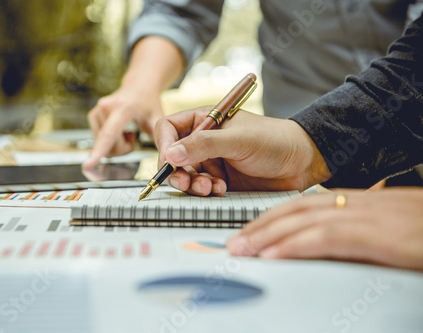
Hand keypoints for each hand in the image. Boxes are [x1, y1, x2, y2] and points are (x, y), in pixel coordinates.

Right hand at [84, 87, 162, 166]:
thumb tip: (166, 156)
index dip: (99, 150)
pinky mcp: (93, 115)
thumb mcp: (158, 119)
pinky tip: (120, 130)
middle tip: (133, 138)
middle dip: (123, 149)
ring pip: (102, 145)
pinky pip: (99, 141)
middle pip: (108, 146)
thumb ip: (162, 138)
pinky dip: (111, 141)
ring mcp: (97, 111)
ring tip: (127, 132)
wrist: (139, 87)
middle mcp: (105, 107)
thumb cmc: (148, 103)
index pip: (109, 133)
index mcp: (123, 108)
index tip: (88, 164)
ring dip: (117, 145)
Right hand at [155, 106, 330, 195]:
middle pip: (172, 156)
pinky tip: (220, 190)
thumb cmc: (274, 140)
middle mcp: (204, 141)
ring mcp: (211, 162)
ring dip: (191, 184)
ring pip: (184, 175)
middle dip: (176, 170)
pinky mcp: (219, 181)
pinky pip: (200, 189)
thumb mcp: (237, 139)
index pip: (169, 129)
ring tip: (207, 188)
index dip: (164, 144)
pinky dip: (204, 192)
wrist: (302, 163)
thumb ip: (203, 144)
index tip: (170, 160)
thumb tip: (170, 154)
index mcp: (204, 121)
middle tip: (186, 182)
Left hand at [226, 188, 422, 270]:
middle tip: (234, 241)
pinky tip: (274, 256)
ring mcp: (367, 216)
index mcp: (358, 202)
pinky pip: (326, 238)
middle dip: (261, 225)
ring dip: (268, 235)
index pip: (305, 204)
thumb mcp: (387, 230)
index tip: (251, 231)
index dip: (273, 216)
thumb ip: (356, 235)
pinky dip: (295, 246)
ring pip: (305, 220)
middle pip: (297, 209)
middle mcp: (357, 203)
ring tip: (242, 249)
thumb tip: (326, 248)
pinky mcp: (378, 233)